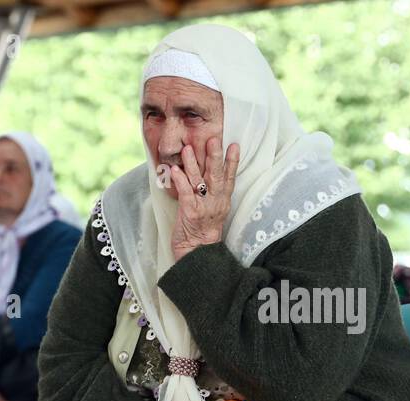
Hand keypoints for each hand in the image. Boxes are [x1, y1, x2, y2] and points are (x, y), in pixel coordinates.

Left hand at [166, 138, 238, 261]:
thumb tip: (205, 176)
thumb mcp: (213, 212)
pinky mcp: (190, 213)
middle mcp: (216, 202)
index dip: (232, 162)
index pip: (230, 178)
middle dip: (215, 156)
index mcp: (223, 201)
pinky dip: (181, 181)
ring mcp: (204, 207)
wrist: (196, 253)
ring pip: (200, 181)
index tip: (234, 145)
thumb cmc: (202, 232)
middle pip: (217, 175)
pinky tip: (175, 170)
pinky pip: (186, 193)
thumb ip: (211, 195)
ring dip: (193, 163)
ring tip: (188, 148)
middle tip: (214, 138)